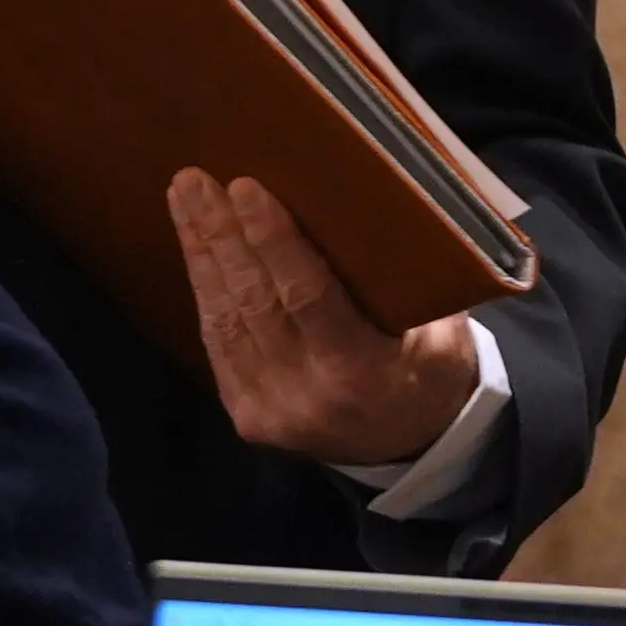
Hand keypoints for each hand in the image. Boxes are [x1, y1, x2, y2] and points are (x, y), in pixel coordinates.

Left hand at [168, 169, 481, 465]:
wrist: (412, 445)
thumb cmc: (431, 366)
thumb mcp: (440, 326)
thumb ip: (399, 276)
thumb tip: (359, 196)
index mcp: (363, 370)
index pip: (306, 295)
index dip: (272, 240)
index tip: (244, 187)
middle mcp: (308, 394)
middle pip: (255, 300)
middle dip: (220, 235)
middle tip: (194, 180)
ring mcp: (272, 410)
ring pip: (226, 318)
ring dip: (202, 254)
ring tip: (184, 199)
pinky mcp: (247, 416)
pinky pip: (219, 342)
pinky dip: (206, 290)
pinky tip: (196, 247)